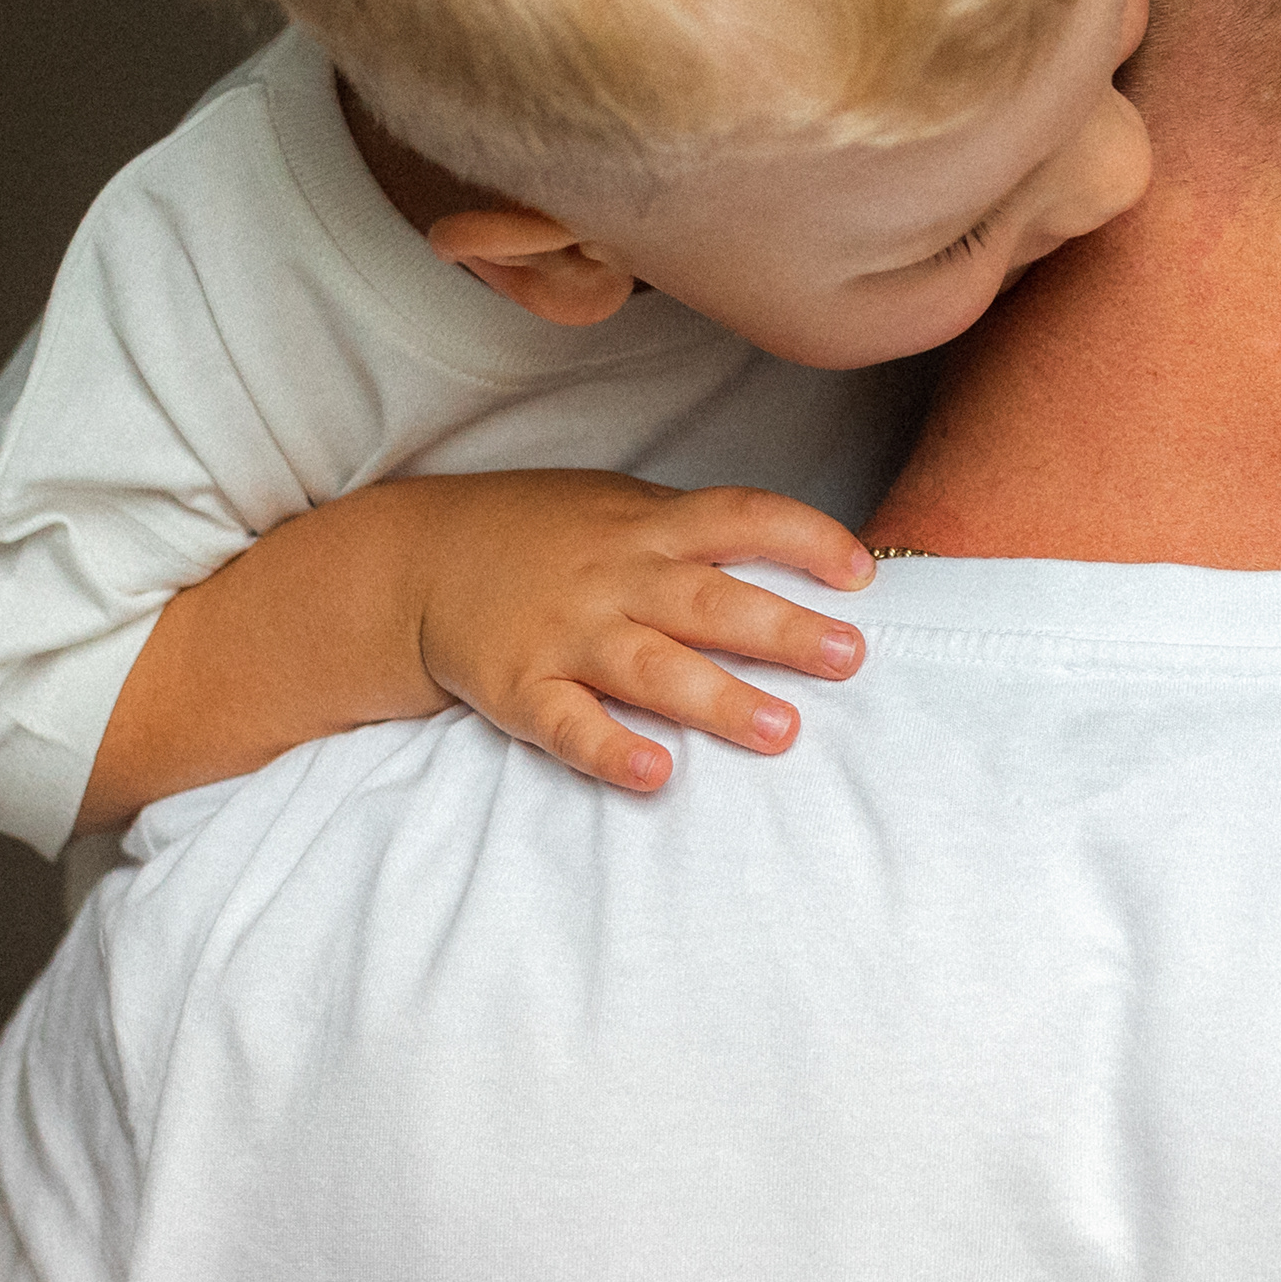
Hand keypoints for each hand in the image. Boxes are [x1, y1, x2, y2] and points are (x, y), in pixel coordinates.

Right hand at [400, 472, 874, 792]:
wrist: (418, 560)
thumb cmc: (544, 537)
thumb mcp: (619, 508)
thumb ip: (695, 533)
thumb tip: (799, 559)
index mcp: (648, 527)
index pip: (741, 516)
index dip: (805, 539)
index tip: (861, 574)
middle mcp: (615, 577)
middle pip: (710, 601)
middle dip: (783, 631)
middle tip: (848, 658)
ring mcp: (567, 632)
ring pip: (653, 667)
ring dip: (720, 700)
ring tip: (783, 730)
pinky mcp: (522, 687)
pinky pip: (568, 724)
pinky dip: (610, 749)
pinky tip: (654, 773)